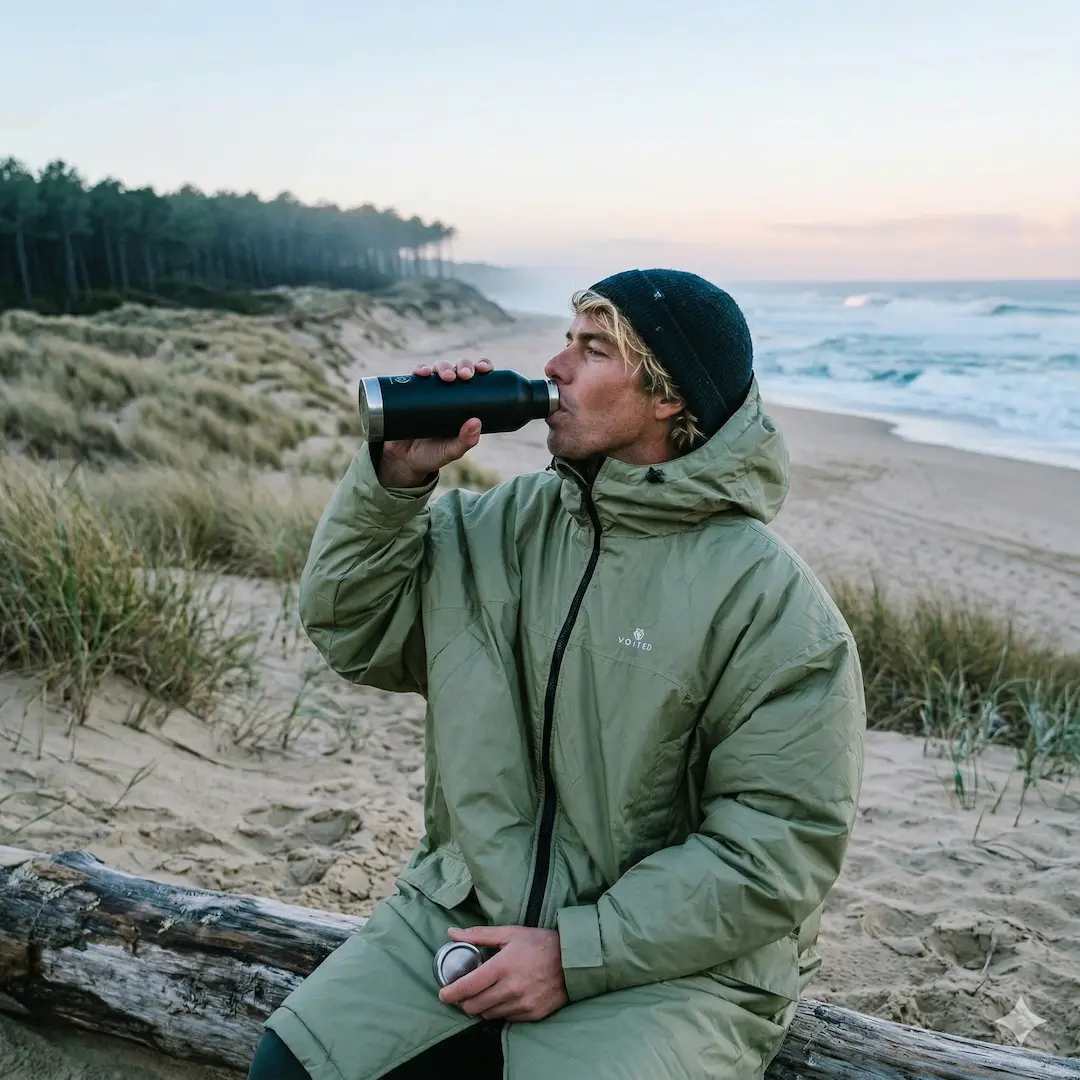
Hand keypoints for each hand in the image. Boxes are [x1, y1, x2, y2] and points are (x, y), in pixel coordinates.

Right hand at [376, 358, 492, 487]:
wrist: (403, 461)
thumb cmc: (432, 455)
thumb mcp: (451, 451)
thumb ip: (465, 441)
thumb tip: (476, 422)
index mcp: (463, 401)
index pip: (476, 378)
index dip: (482, 366)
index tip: (484, 369)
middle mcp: (446, 392)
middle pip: (457, 368)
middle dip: (463, 365)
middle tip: (464, 376)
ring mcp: (428, 390)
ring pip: (437, 368)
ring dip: (443, 366)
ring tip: (446, 376)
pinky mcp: (409, 393)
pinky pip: (414, 376)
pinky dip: (419, 370)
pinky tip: (422, 372)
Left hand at [437, 924, 568, 1022]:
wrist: (572, 961)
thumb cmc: (539, 943)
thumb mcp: (509, 933)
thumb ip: (478, 935)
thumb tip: (451, 933)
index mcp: (502, 966)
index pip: (468, 987)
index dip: (451, 993)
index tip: (443, 994)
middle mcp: (510, 989)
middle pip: (474, 1006)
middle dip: (464, 1002)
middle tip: (464, 994)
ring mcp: (522, 1004)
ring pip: (488, 1015)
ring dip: (481, 1007)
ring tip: (484, 995)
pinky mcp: (532, 1015)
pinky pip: (506, 1018)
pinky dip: (500, 1010)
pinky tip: (503, 998)